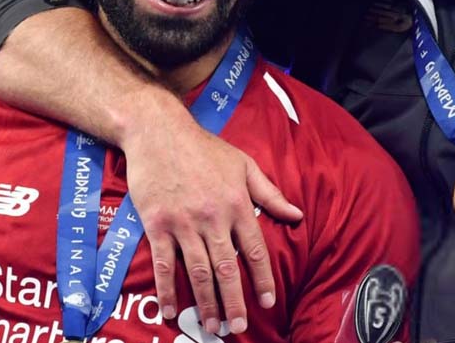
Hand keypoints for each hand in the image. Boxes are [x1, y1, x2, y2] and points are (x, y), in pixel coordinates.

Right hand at [121, 88, 302, 335]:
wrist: (159, 132)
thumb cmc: (204, 147)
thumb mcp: (244, 164)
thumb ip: (270, 194)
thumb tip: (297, 215)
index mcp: (237, 204)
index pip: (254, 250)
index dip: (262, 279)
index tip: (268, 302)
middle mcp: (213, 217)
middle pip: (226, 268)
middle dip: (234, 302)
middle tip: (238, 328)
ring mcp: (183, 223)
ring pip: (197, 271)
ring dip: (206, 303)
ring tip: (212, 327)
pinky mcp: (157, 224)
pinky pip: (163, 263)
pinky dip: (166, 290)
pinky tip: (170, 310)